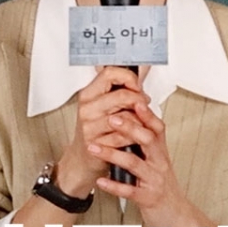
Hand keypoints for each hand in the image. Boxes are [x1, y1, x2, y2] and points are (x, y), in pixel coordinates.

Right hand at [56, 66, 150, 197]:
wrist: (83, 158)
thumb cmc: (97, 130)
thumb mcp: (104, 106)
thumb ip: (120, 89)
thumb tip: (143, 69)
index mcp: (88, 94)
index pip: (109, 73)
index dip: (128, 77)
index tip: (137, 85)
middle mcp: (87, 108)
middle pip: (122, 95)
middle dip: (139, 100)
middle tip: (144, 104)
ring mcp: (90, 126)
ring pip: (126, 117)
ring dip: (139, 120)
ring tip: (140, 121)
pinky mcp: (97, 143)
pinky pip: (124, 136)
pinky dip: (134, 136)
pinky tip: (133, 136)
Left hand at [90, 101, 199, 226]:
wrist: (176, 214)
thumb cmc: (162, 186)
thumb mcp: (157, 161)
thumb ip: (146, 143)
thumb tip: (131, 121)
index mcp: (160, 153)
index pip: (157, 128)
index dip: (146, 113)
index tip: (133, 99)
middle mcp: (159, 163)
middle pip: (148, 140)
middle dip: (129, 128)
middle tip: (111, 118)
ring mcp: (154, 181)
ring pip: (135, 164)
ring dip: (113, 154)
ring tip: (94, 147)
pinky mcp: (148, 198)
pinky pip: (130, 191)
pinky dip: (114, 186)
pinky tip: (100, 181)